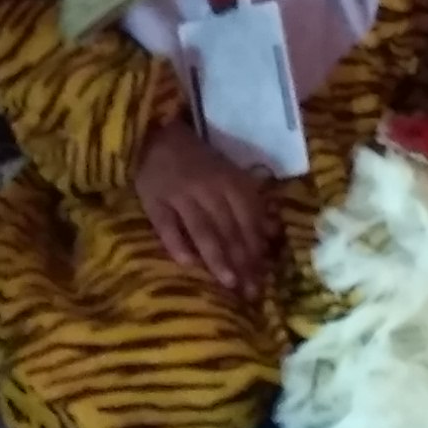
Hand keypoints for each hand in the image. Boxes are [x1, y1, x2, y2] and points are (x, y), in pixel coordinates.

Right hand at [134, 117, 278, 298]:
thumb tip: (273, 233)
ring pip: (203, 229)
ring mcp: (180, 195)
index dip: (257, 248)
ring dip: (218, 256)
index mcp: (230, 181)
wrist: (156, 136)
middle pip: (229, 228)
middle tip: (251, 291)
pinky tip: (187, 264)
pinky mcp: (154, 201)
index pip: (248, 218)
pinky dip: (177, 243)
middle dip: (242, 261)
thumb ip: (249, 203)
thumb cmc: (198, 161)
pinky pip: (166, 226)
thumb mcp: (229, 174)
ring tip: (229, 282)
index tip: (265, 278)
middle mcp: (208, 188)